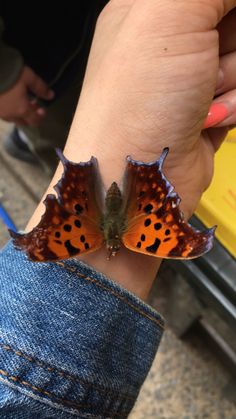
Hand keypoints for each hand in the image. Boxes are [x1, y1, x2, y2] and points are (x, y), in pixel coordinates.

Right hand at [0, 66, 53, 125]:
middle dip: (30, 116)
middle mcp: (10, 115)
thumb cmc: (10, 74)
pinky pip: (2, 113)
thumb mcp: (28, 77)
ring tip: (19, 102)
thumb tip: (51, 96)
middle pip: (23, 122)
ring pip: (11, 119)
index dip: (40, 117)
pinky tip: (8, 100)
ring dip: (18, 114)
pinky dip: (8, 110)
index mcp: (22, 110)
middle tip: (32, 105)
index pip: (34, 121)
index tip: (42, 109)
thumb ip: (40, 87)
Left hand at [67, 0, 235, 217]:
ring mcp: (192, 77)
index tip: (224, 27)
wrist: (137, 178)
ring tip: (206, 95)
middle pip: (232, 22)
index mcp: (151, 5)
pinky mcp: (210, 109)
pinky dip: (235, 105)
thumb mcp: (168, 13)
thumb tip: (227, 0)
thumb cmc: (136, 101)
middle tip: (211, 63)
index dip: (225, 7)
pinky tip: (210, 119)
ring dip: (234, 78)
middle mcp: (171, 40)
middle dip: (232, 44)